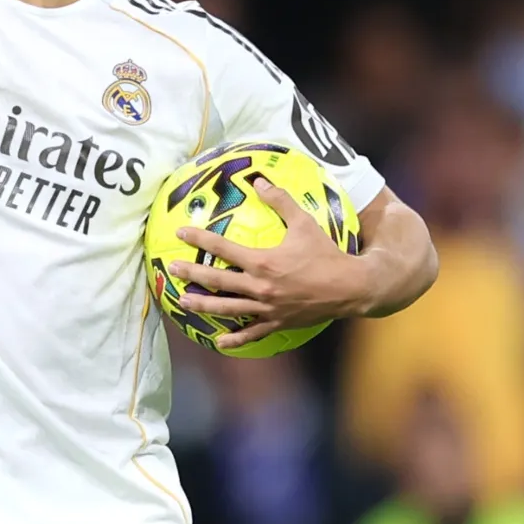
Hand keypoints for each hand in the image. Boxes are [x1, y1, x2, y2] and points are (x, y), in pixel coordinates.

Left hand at [167, 175, 386, 351]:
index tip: (181, 233)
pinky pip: (252, 333)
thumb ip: (280, 201)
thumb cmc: (327, 253)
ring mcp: (267, 308)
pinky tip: (220, 342)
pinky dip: (236, 338)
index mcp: (263, 262)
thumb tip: (259, 181)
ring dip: (203, 305)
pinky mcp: (278, 322)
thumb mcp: (304, 223)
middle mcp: (260, 287)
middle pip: (218, 281)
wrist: (350, 287)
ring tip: (183, 302)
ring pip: (228, 309)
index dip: (200, 239)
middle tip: (173, 270)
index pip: (223, 249)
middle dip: (193, 274)